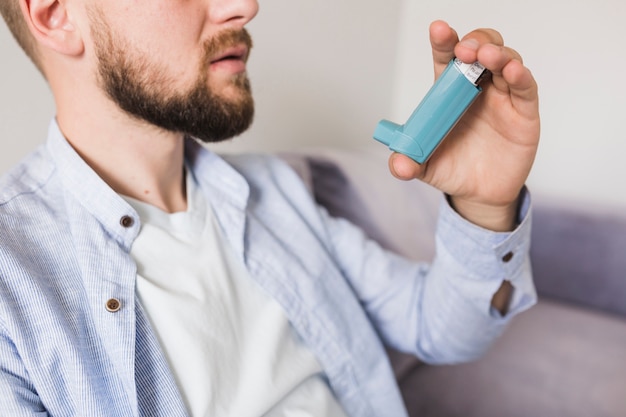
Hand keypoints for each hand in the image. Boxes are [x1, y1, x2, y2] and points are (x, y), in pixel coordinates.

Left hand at [389, 20, 539, 231]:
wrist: (479, 194)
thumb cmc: (452, 169)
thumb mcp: (424, 167)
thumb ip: (408, 163)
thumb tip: (398, 164)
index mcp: (449, 94)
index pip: (447, 59)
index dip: (444, 42)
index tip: (439, 30)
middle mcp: (477, 89)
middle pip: (481, 49)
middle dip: (475, 41)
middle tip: (465, 50)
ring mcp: (502, 97)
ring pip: (506, 61)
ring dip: (498, 54)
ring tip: (486, 57)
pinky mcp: (523, 113)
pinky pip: (526, 88)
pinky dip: (521, 76)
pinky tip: (513, 71)